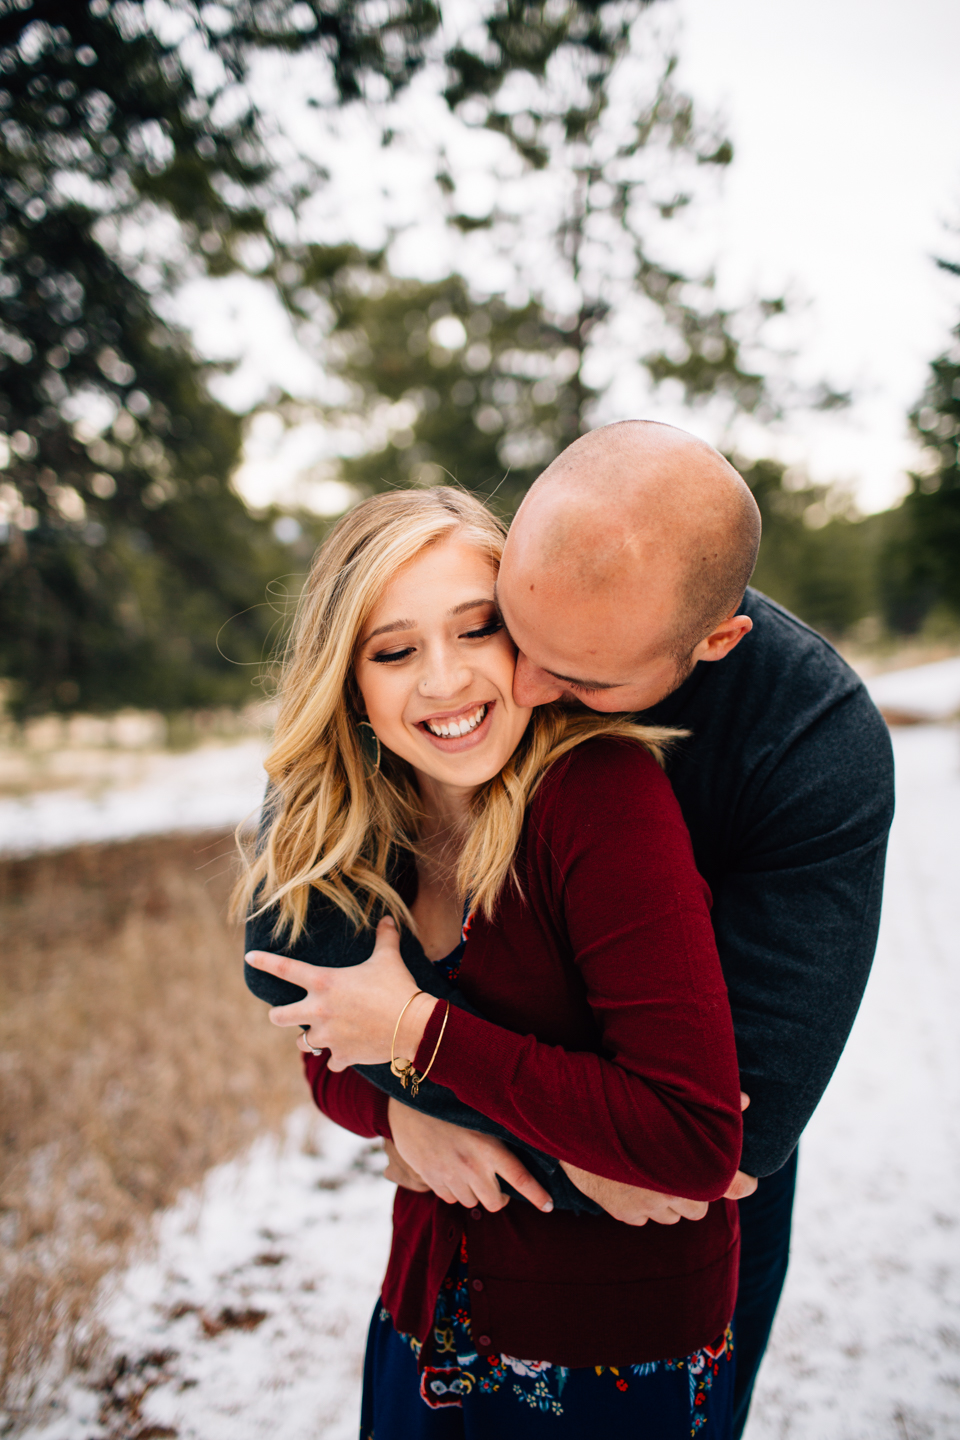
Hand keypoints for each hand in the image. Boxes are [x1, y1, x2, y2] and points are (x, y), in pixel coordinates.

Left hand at [246, 917, 434, 1070]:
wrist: (413, 1025)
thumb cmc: (398, 987)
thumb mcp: (388, 959)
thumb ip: (385, 938)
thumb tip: (388, 918)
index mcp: (324, 983)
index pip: (285, 969)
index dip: (264, 962)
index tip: (249, 957)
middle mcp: (319, 1010)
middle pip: (278, 1016)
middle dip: (280, 1014)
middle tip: (287, 1013)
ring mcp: (328, 1036)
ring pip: (303, 1043)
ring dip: (310, 1039)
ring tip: (323, 1034)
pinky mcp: (341, 1055)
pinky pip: (331, 1061)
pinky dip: (338, 1058)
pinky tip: (348, 1052)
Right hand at [387, 1099, 553, 1213]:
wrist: (409, 1101)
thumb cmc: (450, 1104)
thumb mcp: (479, 1116)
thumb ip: (497, 1138)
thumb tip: (521, 1151)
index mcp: (488, 1147)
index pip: (520, 1178)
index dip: (537, 1195)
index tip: (549, 1206)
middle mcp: (471, 1165)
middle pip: (495, 1202)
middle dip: (498, 1198)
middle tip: (498, 1188)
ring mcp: (450, 1175)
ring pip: (471, 1201)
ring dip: (474, 1192)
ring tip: (469, 1172)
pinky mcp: (431, 1178)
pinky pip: (449, 1198)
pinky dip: (454, 1190)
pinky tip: (451, 1172)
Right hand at [560, 1089, 755, 1223]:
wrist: (578, 1119)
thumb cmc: (628, 1104)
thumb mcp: (671, 1102)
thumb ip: (712, 1106)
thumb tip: (748, 1101)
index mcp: (691, 1166)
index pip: (731, 1184)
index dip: (740, 1182)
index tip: (746, 1183)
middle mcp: (673, 1192)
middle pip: (698, 1207)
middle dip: (693, 1191)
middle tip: (679, 1170)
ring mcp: (646, 1205)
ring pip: (671, 1215)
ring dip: (667, 1200)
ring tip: (653, 1175)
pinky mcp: (623, 1213)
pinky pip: (642, 1218)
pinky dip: (641, 1205)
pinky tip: (631, 1183)